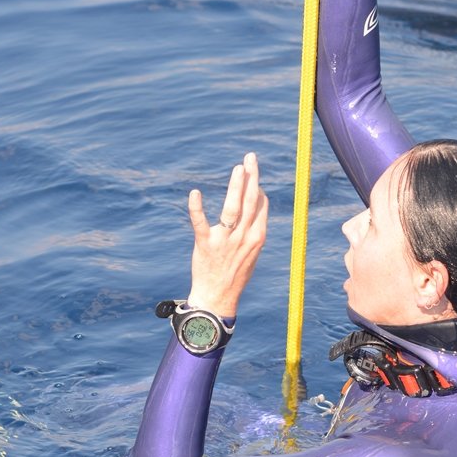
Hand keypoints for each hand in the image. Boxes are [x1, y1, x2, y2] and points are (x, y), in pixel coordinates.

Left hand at [187, 152, 267, 317]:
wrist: (218, 298)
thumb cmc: (236, 272)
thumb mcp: (252, 250)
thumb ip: (255, 225)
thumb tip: (258, 198)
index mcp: (258, 237)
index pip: (261, 206)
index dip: (257, 188)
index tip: (252, 173)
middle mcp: (244, 237)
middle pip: (251, 201)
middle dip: (252, 177)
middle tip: (250, 158)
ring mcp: (225, 240)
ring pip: (233, 208)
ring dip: (236, 186)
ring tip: (238, 168)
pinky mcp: (205, 244)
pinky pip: (201, 223)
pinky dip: (196, 208)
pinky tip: (195, 193)